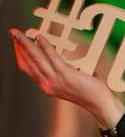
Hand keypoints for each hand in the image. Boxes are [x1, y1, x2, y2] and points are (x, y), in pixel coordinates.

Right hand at [9, 29, 124, 128]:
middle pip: (28, 62)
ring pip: (36, 58)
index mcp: (48, 86)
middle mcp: (48, 84)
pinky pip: (51, 56)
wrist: (99, 103)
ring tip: (20, 33)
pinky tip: (38, 37)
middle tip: (13, 33)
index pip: (28, 69)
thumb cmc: (89, 92)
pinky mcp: (65, 75)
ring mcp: (56, 80)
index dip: (20, 55)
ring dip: (26, 43)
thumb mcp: (71, 81)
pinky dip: (44, 45)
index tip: (17, 43)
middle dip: (19, 45)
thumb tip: (62, 57)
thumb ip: (64, 71)